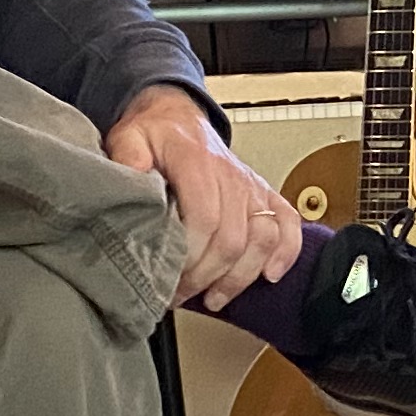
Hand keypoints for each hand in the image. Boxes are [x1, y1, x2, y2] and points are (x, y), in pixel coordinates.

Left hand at [105, 84, 304, 308]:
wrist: (179, 118)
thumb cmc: (156, 134)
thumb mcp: (129, 137)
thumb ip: (127, 158)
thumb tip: (130, 183)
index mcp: (197, 162)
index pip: (205, 218)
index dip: (191, 256)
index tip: (170, 278)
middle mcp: (231, 176)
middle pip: (233, 238)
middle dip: (207, 276)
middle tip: (180, 295)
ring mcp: (251, 186)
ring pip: (263, 238)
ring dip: (241, 276)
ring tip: (215, 297)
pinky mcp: (264, 194)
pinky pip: (288, 223)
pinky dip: (286, 252)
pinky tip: (269, 275)